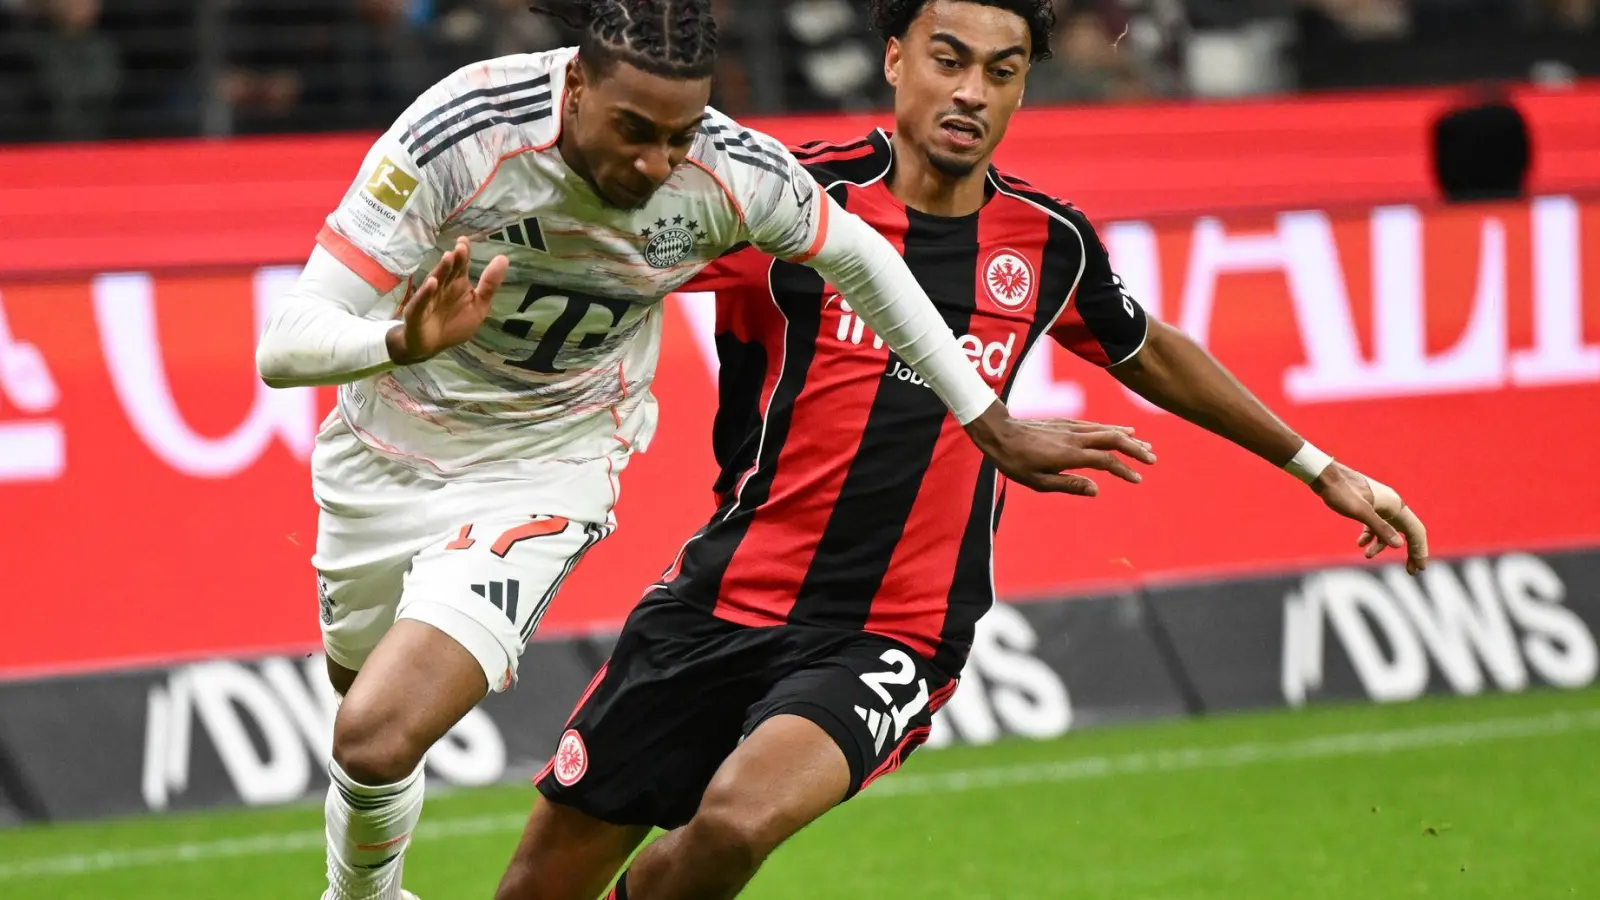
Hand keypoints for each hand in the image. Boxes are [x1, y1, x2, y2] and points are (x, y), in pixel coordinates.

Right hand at [386, 237, 508, 364]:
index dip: (464, 253)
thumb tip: (503, 258)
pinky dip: (426, 292)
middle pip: (449, 271)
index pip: (461, 265)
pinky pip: (422, 301)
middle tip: (461, 247)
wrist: (430, 346)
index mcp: (457, 284)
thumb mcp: (479, 306)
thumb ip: (489, 285)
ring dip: (442, 270)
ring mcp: (429, 297)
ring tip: (448, 257)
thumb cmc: (454, 324)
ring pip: (436, 281)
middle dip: (455, 259)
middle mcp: (443, 287)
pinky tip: (432, 283)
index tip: (465, 240)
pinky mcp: (418, 311)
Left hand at [963, 403, 1155, 495]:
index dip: (1125, 470)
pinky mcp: (1067, 423)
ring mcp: (1072, 428)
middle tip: (1152, 459)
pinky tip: (1124, 430)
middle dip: (1135, 449)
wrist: (999, 433)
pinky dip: (1114, 428)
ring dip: (1129, 438)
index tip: (1138, 479)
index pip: (1106, 461)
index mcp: (1070, 454)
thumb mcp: (1037, 482)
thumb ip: (1068, 485)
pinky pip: (1096, 425)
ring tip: (1146, 446)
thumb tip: (1096, 490)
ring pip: (1107, 429)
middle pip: (1114, 439)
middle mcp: (1075, 438)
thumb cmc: (1015, 462)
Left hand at [1311, 462, 1429, 574]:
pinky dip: (1370, 535)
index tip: (1420, 568)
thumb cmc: (1342, 492)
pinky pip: (1375, 524)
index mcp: (1395, 505)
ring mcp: (1380, 505)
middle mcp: (1392, 505)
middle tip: (1411, 571)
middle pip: (1407, 532)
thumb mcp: (1361, 512)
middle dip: (1409, 551)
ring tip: (1367, 556)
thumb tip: (1399, 545)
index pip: (1416, 531)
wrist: (1324, 475)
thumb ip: (1380, 528)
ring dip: (1382, 545)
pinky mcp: (1368, 505)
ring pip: (1389, 529)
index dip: (1420, 549)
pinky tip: (1359, 543)